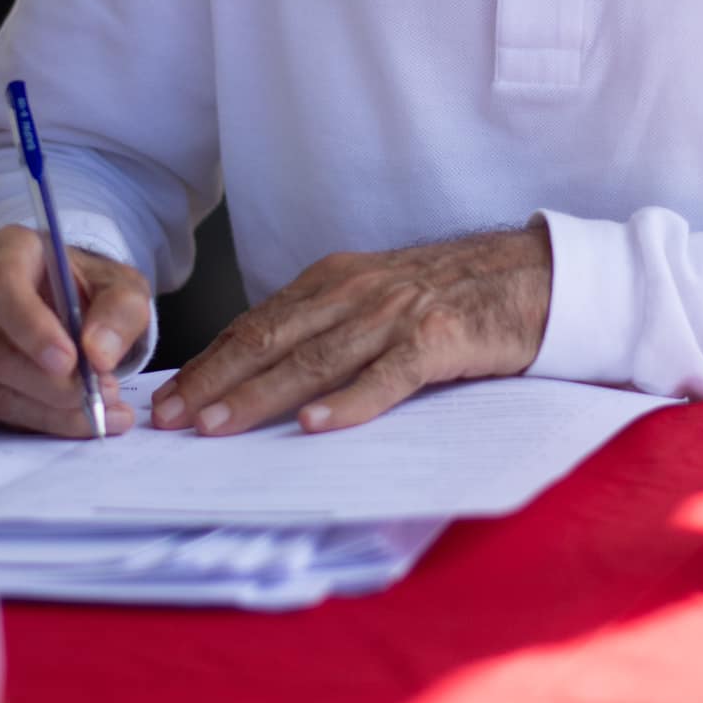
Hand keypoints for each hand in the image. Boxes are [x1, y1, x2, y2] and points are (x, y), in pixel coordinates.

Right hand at [0, 225, 153, 436]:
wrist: (56, 298)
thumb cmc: (82, 286)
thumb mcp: (118, 284)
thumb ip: (120, 310)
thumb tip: (100, 354)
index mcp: (1, 252)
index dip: (31, 328)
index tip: (70, 359)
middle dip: (53, 384)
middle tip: (102, 392)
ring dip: (53, 410)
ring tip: (102, 408)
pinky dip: (41, 421)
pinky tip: (79, 418)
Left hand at [152, 224, 552, 437]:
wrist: (532, 276)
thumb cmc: (452, 296)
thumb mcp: (378, 298)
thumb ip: (328, 327)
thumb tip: (262, 375)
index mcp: (336, 281)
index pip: (257, 323)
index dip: (210, 362)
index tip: (169, 399)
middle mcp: (357, 292)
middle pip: (272, 339)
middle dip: (215, 380)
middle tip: (171, 419)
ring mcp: (396, 315)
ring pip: (315, 359)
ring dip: (262, 394)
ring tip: (219, 426)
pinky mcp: (439, 340)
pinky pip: (386, 376)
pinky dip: (348, 402)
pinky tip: (315, 425)